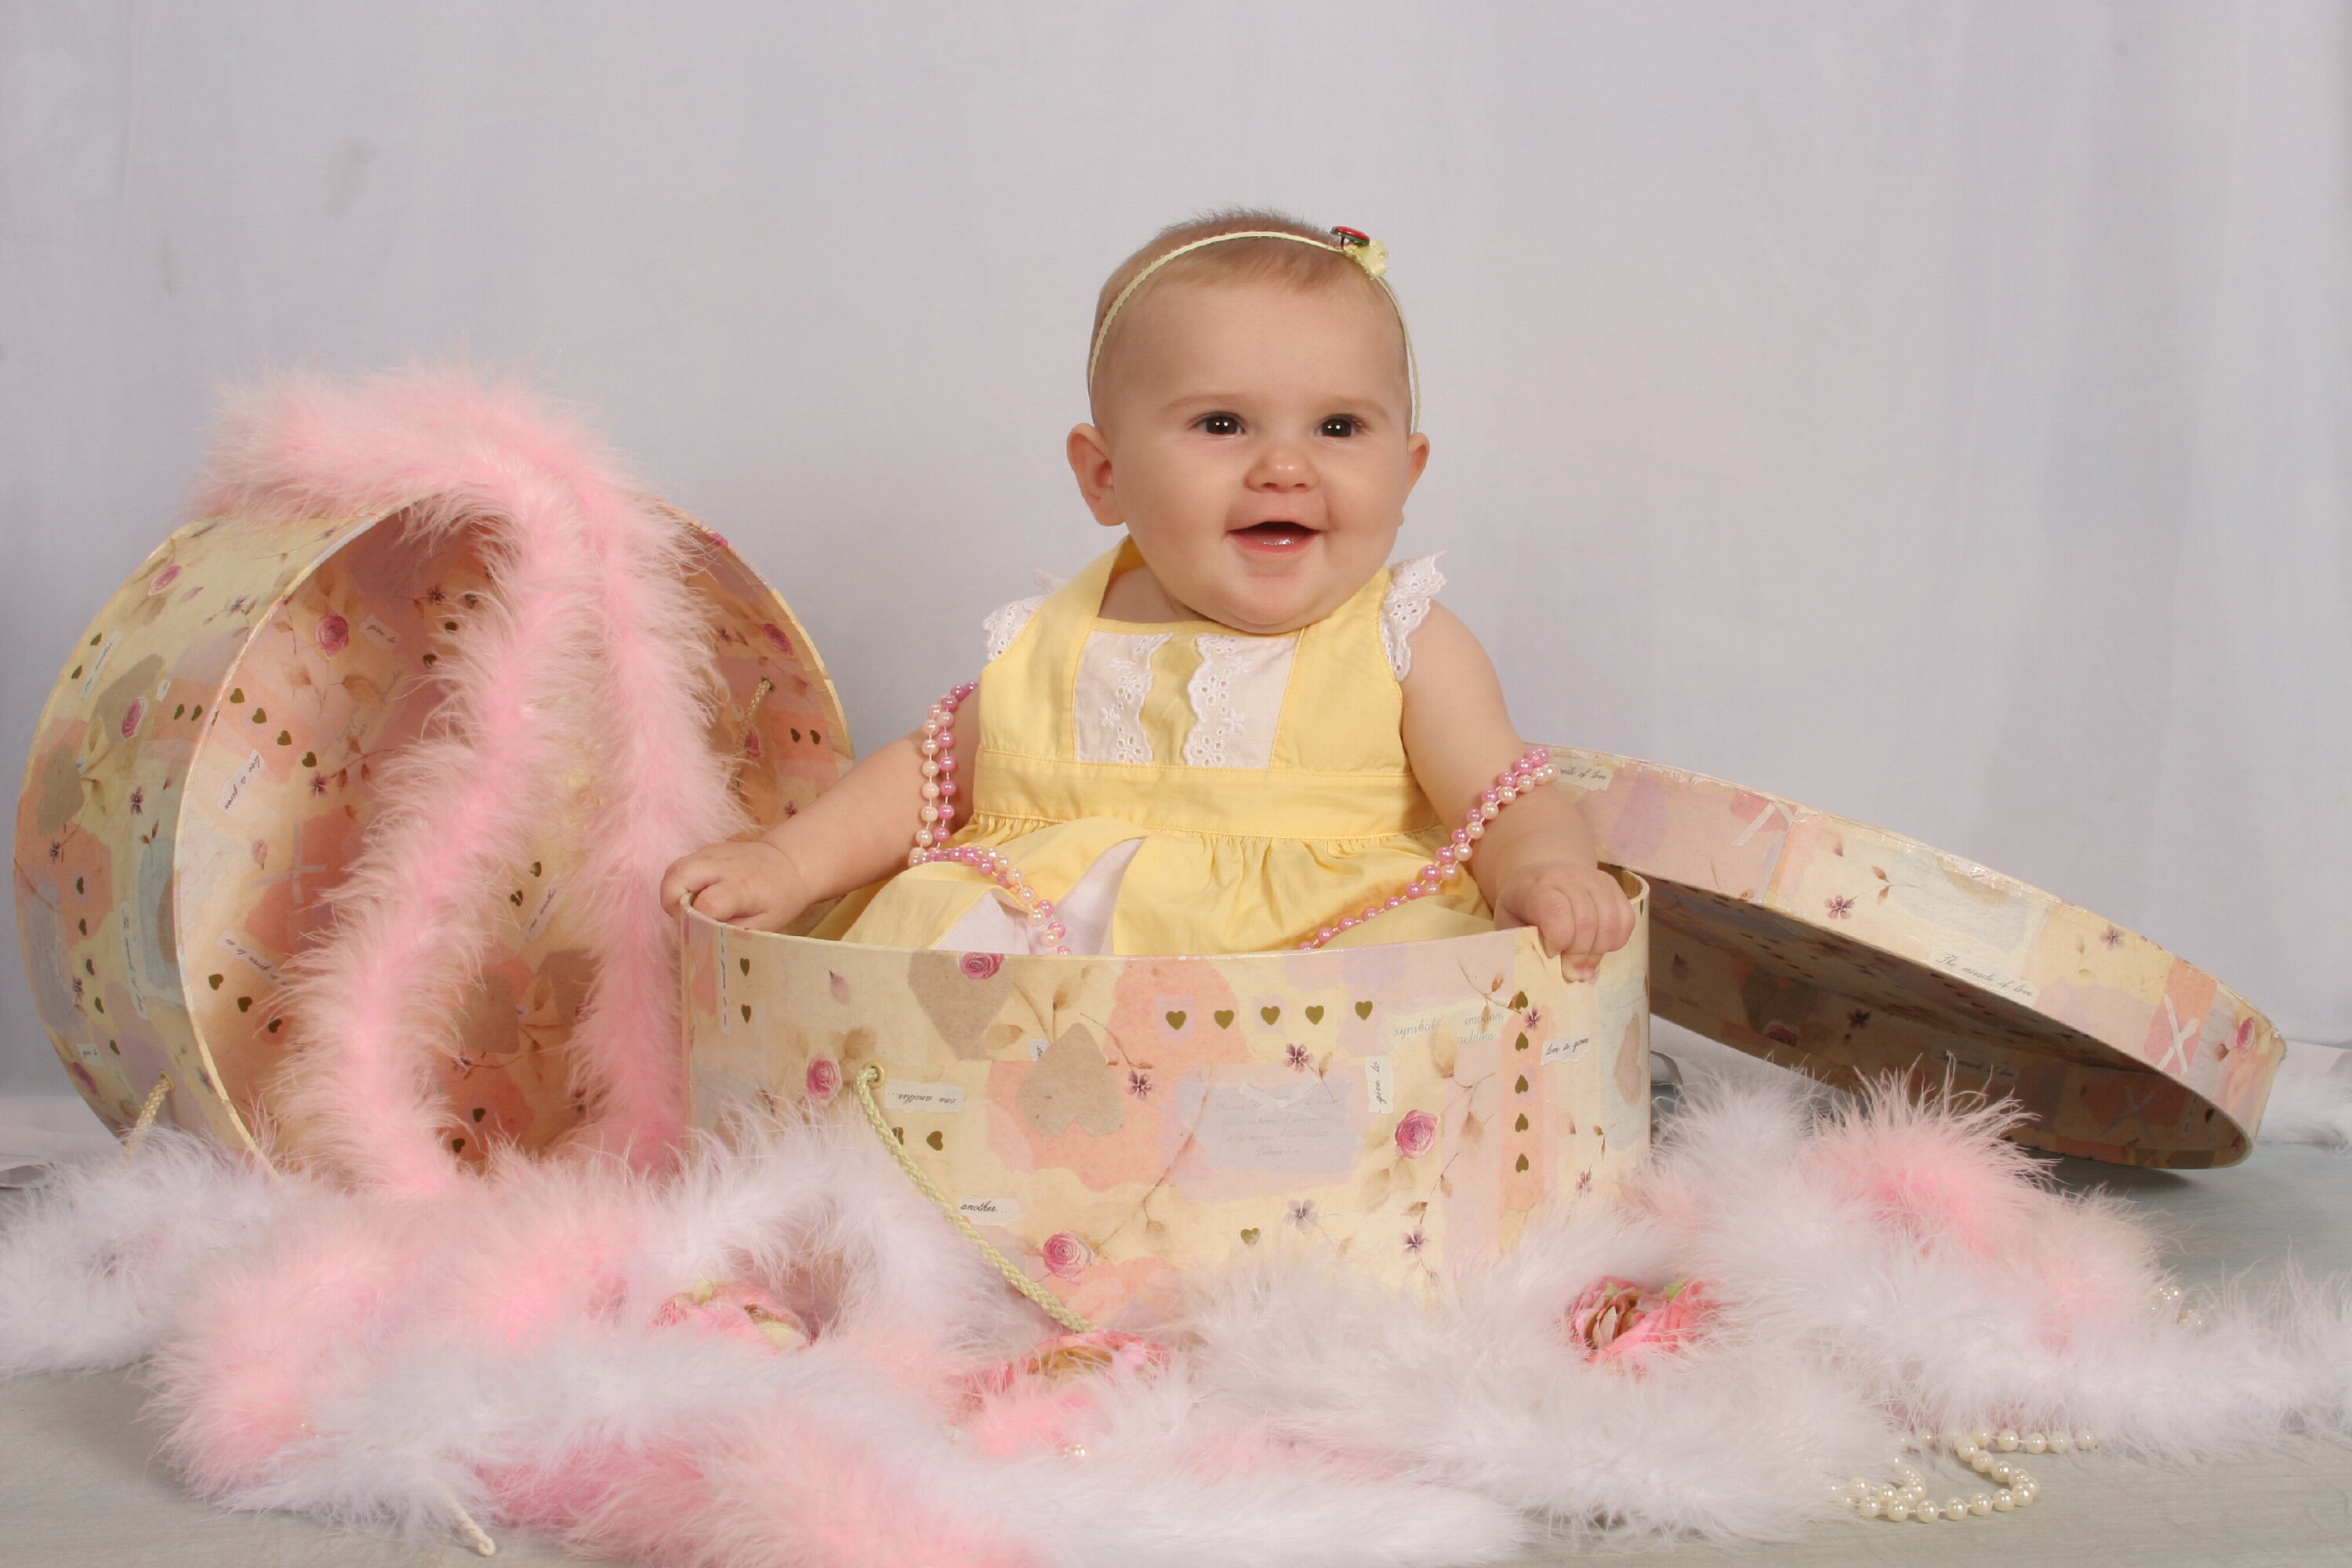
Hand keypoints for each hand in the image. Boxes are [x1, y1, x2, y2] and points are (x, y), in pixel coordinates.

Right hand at [658, 838, 810, 930]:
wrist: (788, 863)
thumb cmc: (779, 899)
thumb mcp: (764, 925)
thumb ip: (732, 932)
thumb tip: (702, 939)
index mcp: (741, 886)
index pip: (706, 904)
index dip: (697, 922)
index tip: (703, 932)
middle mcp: (722, 865)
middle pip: (678, 877)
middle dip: (672, 904)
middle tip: (688, 918)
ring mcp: (711, 853)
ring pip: (673, 870)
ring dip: (673, 894)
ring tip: (692, 908)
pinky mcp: (705, 850)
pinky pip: (680, 867)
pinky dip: (680, 885)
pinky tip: (698, 895)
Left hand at [1494, 861, 1635, 959]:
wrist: (1542, 874)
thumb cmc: (1522, 908)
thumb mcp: (1509, 924)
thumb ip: (1522, 946)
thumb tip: (1544, 976)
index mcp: (1535, 887)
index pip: (1556, 911)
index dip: (1559, 938)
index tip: (1551, 953)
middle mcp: (1568, 878)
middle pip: (1587, 921)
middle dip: (1579, 955)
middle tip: (1570, 971)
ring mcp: (1594, 880)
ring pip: (1610, 923)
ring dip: (1598, 952)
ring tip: (1583, 964)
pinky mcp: (1614, 887)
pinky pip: (1626, 921)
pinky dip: (1614, 942)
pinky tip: (1598, 947)